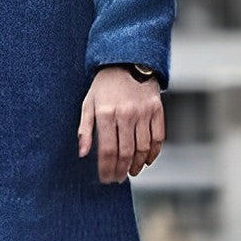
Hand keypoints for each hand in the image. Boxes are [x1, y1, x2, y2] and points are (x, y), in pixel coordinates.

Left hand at [77, 66, 164, 182]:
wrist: (127, 61)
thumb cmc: (104, 86)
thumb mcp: (88, 104)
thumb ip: (85, 129)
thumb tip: (82, 153)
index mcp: (106, 113)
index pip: (107, 150)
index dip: (106, 168)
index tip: (106, 178)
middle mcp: (126, 114)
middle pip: (125, 152)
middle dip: (121, 170)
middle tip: (118, 179)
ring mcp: (143, 112)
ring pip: (142, 148)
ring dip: (137, 165)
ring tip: (131, 172)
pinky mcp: (157, 109)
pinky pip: (158, 137)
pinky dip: (153, 153)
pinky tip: (146, 161)